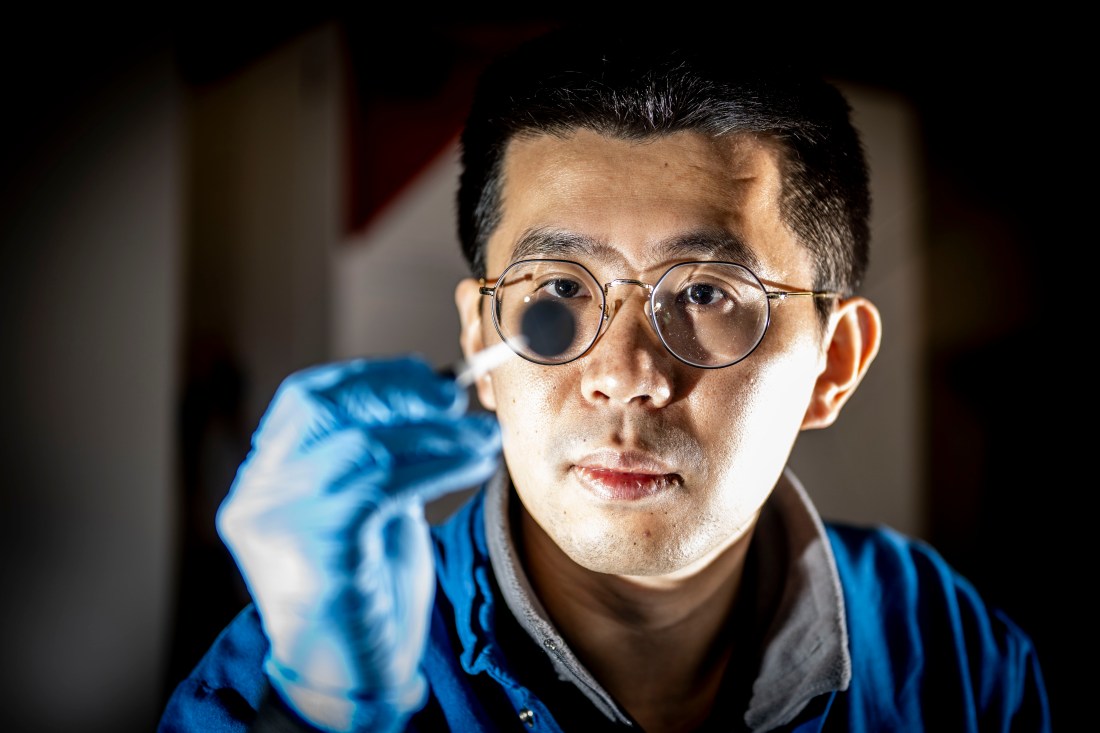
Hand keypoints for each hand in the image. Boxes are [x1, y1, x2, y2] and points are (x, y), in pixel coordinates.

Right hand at [216, 356, 500, 731]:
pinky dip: (440, 463)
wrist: (353, 683)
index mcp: (263, 482)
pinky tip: (473, 463)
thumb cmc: (368, 596)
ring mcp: (279, 524)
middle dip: (399, 392)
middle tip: (457, 401)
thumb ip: (383, 456)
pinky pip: (386, 484)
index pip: (307, 399)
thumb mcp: (369, 509)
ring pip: (364, 445)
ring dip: (437, 434)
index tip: (428, 376)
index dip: (371, 377)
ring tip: (482, 438)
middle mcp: (257, 497)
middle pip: (325, 408)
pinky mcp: (318, 552)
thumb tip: (436, 396)